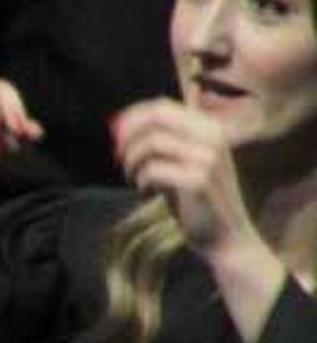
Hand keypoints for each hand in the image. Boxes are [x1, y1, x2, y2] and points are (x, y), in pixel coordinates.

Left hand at [114, 95, 264, 260]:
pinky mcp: (198, 180)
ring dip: (132, 162)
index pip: (162, 106)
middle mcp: (213, 137)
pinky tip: (147, 192)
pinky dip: (141, 181)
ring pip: (151, 143)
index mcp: (211, 128)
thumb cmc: (196, 199)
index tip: (116, 135)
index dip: (132, 117)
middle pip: (156, 118)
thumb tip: (122, 124)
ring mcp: (208, 158)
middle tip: (119, 156)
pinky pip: (152, 169)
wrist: (226, 236)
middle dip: (129, 135)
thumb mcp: (184, 162)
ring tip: (135, 179)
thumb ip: (164, 140)